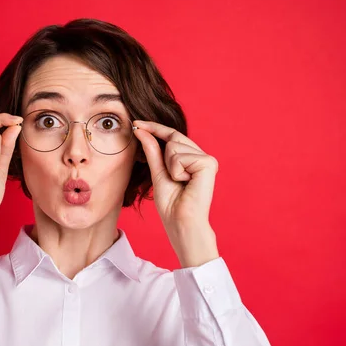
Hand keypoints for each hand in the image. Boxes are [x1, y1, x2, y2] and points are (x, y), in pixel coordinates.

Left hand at [133, 120, 219, 266]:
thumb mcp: (157, 173)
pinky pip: (179, 156)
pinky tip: (186, 183)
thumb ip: (152, 151)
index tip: (136, 123)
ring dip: (169, 167)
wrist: (181, 222)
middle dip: (163, 155)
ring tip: (180, 183)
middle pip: (172, 138)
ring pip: (174, 146)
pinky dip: (176, 171)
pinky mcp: (208, 163)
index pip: (171, 136)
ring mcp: (207, 159)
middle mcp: (201, 156)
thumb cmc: (171, 204)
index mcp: (191, 159)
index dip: (154, 128)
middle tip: (172, 179)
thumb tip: (141, 130)